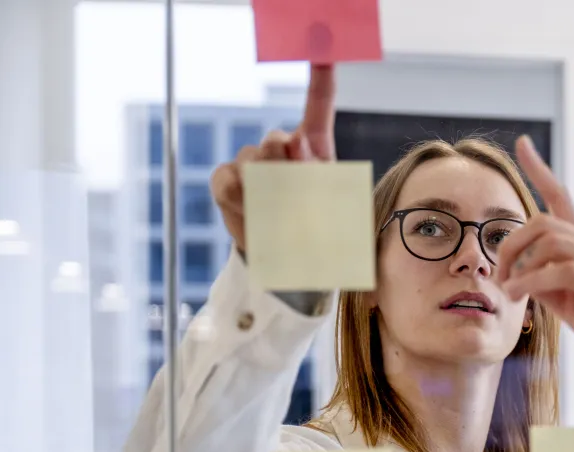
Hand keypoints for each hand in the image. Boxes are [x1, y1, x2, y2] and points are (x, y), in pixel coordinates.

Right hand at [210, 65, 336, 254]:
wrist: (288, 261)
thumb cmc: (318, 232)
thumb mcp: (332, 209)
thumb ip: (320, 175)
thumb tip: (295, 141)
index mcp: (315, 150)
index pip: (317, 108)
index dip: (321, 79)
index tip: (323, 51)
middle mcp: (281, 148)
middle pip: (276, 140)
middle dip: (284, 167)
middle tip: (296, 196)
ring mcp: (250, 161)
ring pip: (251, 163)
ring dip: (265, 192)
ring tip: (278, 217)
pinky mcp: (226, 180)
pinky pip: (228, 183)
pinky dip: (241, 201)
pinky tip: (253, 215)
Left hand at [497, 136, 573, 378]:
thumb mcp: (572, 305)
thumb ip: (547, 285)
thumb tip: (518, 274)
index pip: (563, 198)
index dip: (541, 171)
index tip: (522, 143)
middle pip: (544, 221)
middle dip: (511, 243)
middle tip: (499, 276)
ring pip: (552, 240)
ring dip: (519, 264)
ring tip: (509, 291)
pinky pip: (564, 270)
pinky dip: (533, 280)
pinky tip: (520, 293)